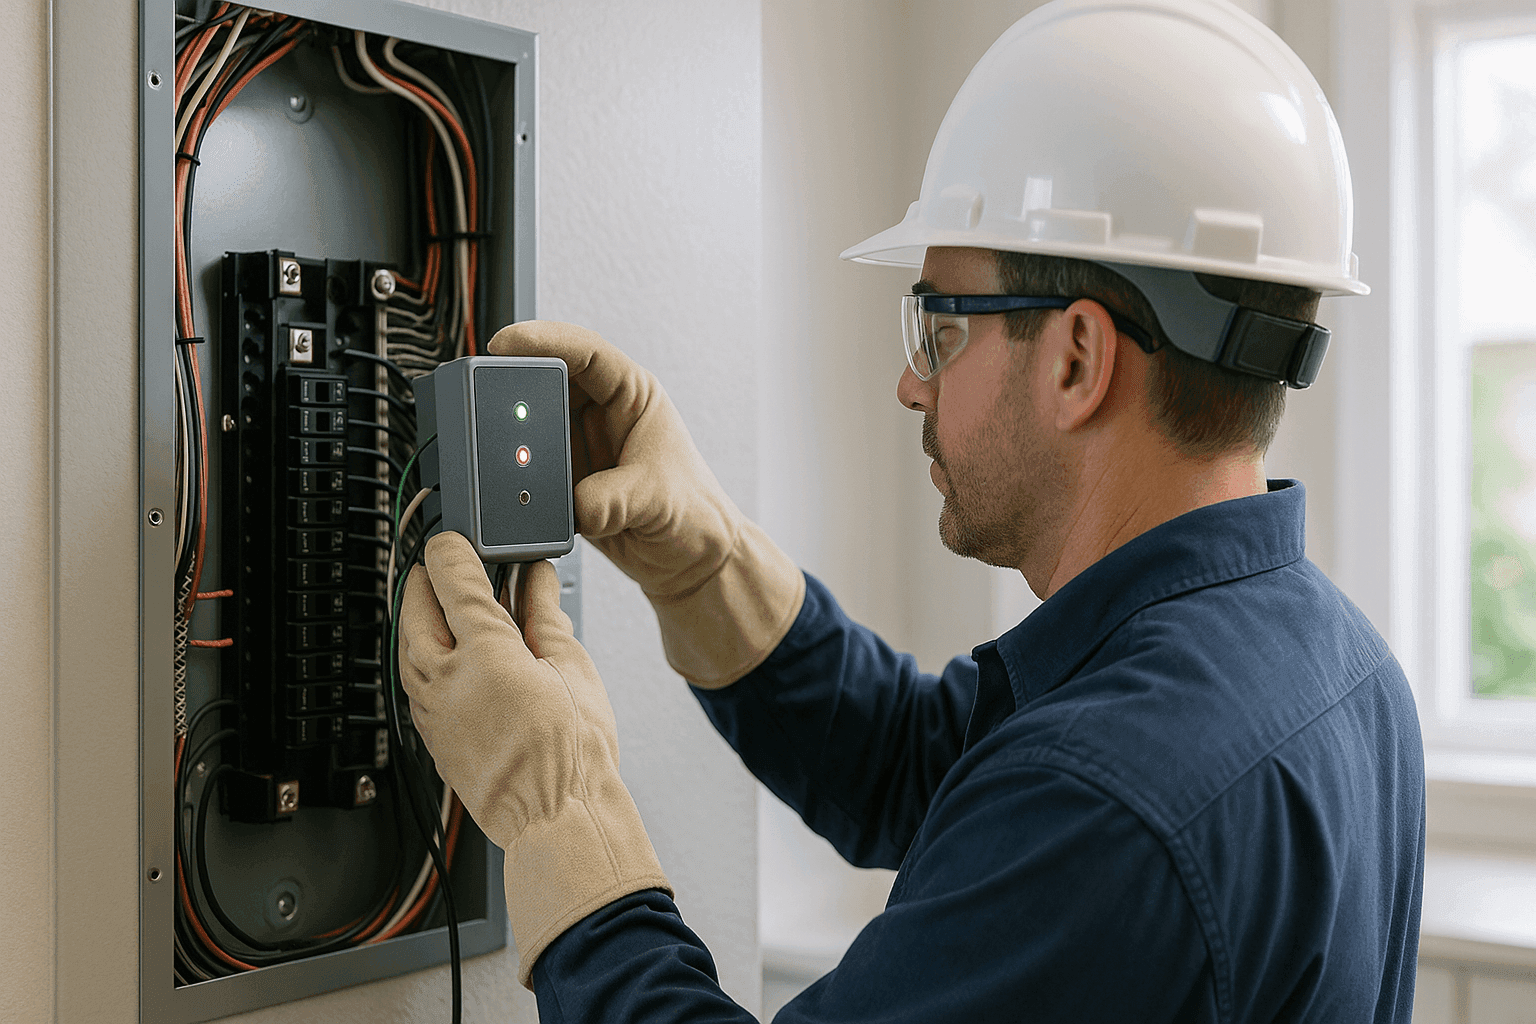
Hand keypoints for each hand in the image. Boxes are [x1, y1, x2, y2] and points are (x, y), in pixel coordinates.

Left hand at [399, 532, 669, 985]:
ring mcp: (430, 709)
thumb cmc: (572, 754)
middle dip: (428, 579)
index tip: (459, 538)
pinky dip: (424, 655)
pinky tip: (449, 655)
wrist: (556, 819)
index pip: (452, 577)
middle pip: (415, 607)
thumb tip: (537, 578)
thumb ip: (545, 614)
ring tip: (445, 606)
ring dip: (420, 617)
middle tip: (447, 565)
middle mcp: (445, 677)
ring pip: (406, 644)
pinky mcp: (428, 735)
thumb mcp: (571, 666)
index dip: (454, 548)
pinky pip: (413, 680)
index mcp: (484, 650)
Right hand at [489, 321, 804, 687]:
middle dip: (514, 387)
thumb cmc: (695, 515)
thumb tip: (576, 506)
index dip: (544, 340)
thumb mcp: (658, 499)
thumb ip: (614, 500)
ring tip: (495, 448)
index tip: (505, 343)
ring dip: (512, 437)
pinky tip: (507, 485)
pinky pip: (529, 470)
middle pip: (546, 384)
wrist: (690, 560)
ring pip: (531, 427)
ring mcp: (579, 448)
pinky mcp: (564, 482)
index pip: (586, 353)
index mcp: (632, 396)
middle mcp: (601, 416)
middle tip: (485, 397)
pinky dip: (515, 477)